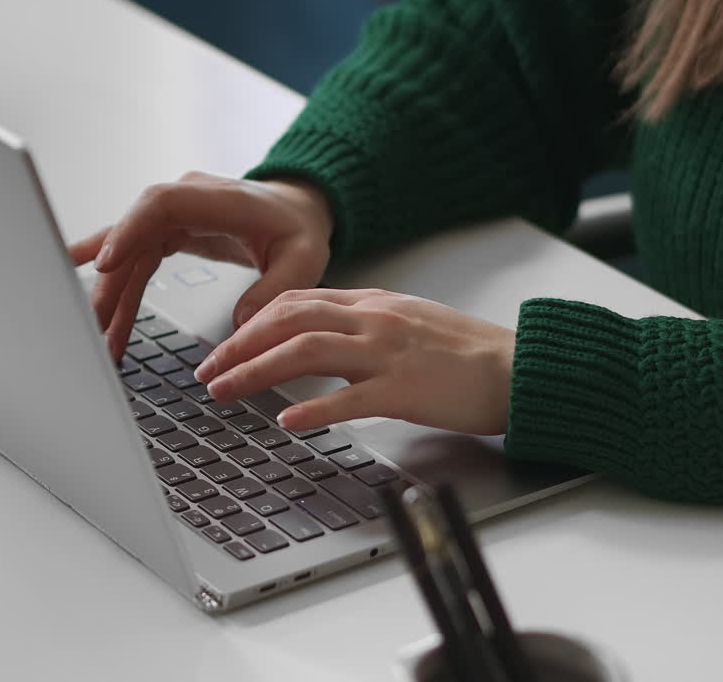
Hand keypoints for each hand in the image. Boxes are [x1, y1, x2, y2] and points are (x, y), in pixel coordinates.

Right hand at [68, 171, 333, 359]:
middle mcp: (187, 201)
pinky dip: (116, 285)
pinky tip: (87, 301)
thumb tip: (242, 325)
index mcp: (219, 199)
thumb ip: (273, 290)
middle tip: (96, 326)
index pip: (160, 204)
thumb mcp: (303, 261)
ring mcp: (174, 215)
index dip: (129, 231)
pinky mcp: (168, 232)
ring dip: (113, 296)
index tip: (104, 264)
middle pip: (134, 236)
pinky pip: (135, 259)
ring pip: (130, 254)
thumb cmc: (298, 229)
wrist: (298, 211)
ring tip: (103, 339)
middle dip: (111, 283)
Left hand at [194, 289, 515, 434]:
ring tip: (225, 392)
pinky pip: (350, 397)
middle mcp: (374, 320)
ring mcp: (388, 353)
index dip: (251, 323)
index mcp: (372, 303)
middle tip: (207, 371)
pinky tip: (286, 420)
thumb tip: (317, 337)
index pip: (296, 301)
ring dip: (257, 370)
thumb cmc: (464, 352)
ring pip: (306, 350)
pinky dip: (312, 407)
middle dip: (239, 345)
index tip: (224, 346)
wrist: (515, 368)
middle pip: (289, 320)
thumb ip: (362, 325)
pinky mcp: (405, 389)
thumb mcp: (406, 322)